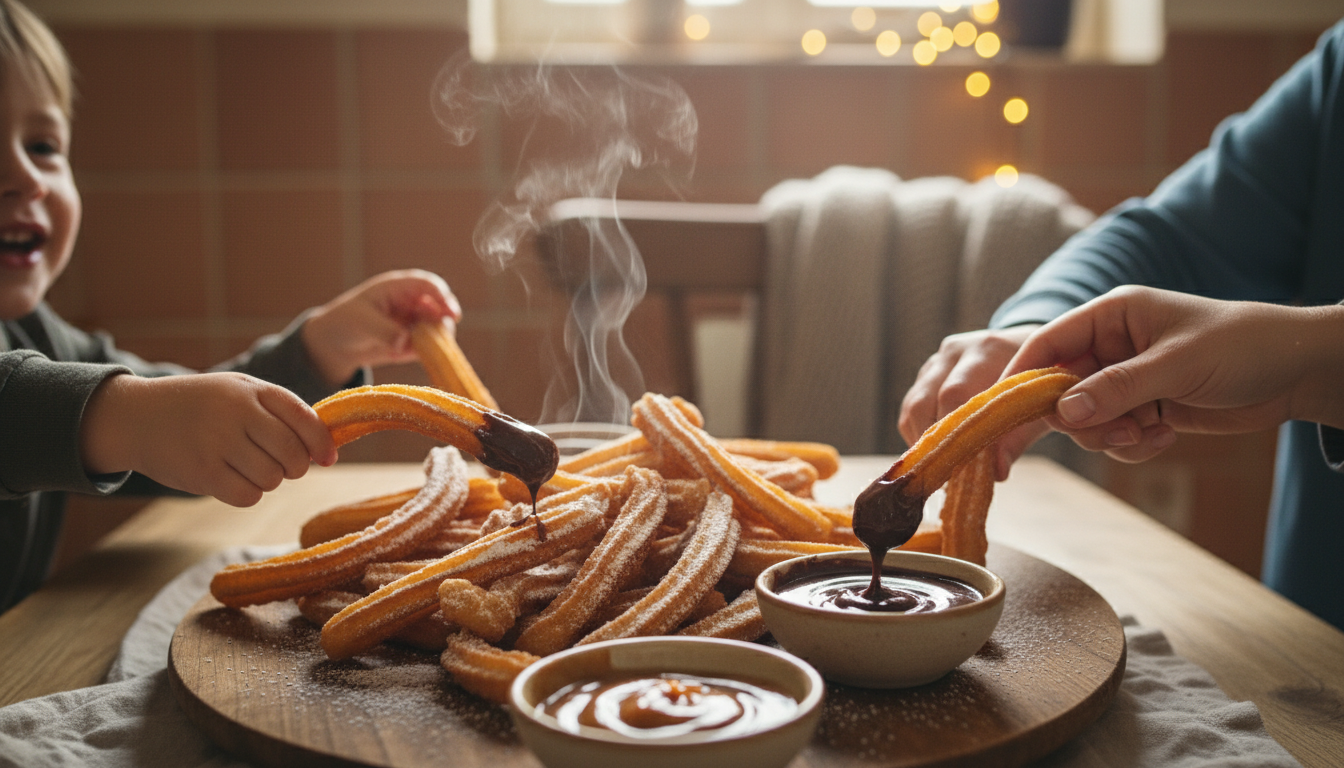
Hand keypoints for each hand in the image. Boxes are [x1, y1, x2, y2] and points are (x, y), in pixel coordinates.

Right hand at [80, 372, 337, 506]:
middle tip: (279, 463)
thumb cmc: (200, 406)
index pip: (305, 419)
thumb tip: (326, 451)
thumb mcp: (238, 392)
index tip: (328, 458)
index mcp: (252, 390)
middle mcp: (236, 414)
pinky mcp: (202, 473)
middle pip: (293, 455)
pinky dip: (248, 493)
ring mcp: (218, 443)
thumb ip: (281, 413)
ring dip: (268, 479)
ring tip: (247, 465)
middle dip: (294, 466)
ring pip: (273, 478)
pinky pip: (248, 496)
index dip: (322, 443)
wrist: (135, 417)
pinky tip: (231, 479)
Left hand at [301, 269, 461, 386]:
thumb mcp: (361, 322)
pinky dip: (431, 353)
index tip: (450, 313)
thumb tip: (405, 342)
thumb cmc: (345, 321)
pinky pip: (430, 348)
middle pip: (440, 307)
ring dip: (440, 339)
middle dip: (445, 321)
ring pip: (439, 329)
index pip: (428, 286)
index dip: (442, 297)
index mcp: (398, 288)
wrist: (334, 344)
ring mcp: (414, 323)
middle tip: (444, 336)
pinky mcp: (414, 343)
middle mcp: (411, 303)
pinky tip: (418, 357)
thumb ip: (384, 330)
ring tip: (424, 349)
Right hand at [899, 325, 1042, 479]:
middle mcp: (957, 351)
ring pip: (914, 406)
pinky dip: (920, 434)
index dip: (955, 435)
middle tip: (948, 476)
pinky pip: (912, 408)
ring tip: (942, 468)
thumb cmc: (1040, 383)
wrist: (1038, 350)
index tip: (963, 469)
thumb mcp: (1040, 407)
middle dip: (936, 444)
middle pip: (927, 400)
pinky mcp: (928, 374)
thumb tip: (996, 474)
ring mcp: (938, 360)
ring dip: (923, 442)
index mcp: (988, 350)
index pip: (956, 393)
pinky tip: (939, 452)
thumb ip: (1017, 438)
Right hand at [1006, 285, 1343, 462]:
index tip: (1002, 412)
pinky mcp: (1141, 408)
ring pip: (1083, 419)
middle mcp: (1109, 346)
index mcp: (1111, 315)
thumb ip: (1116, 388)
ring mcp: (1124, 379)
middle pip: (1058, 388)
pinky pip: (1111, 435)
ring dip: (1109, 435)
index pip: (1046, 343)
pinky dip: (1131, 444)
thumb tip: (1062, 414)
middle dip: (1077, 418)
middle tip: (1103, 433)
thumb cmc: (1242, 345)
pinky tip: (1164, 437)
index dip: (1021, 377)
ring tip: (1146, 434)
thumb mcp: (1176, 365)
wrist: (1297, 372)